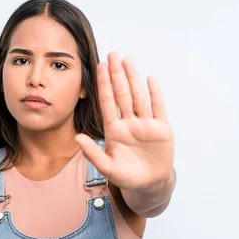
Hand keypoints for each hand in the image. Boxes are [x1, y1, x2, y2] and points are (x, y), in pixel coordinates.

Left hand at [75, 52, 174, 190]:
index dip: (104, 84)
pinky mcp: (161, 128)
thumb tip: (77, 138)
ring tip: (127, 60)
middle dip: (117, 74)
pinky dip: (154, 93)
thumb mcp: (107, 167)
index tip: (99, 66)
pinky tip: (150, 79)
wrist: (149, 184)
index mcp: (114, 130)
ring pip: (138, 96)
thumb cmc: (126, 176)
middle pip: (122, 94)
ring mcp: (145, 124)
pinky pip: (157, 107)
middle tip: (113, 54)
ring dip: (133, 78)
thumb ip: (93, 153)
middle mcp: (129, 122)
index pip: (108, 102)